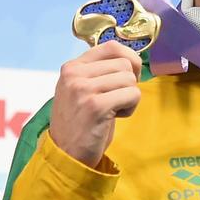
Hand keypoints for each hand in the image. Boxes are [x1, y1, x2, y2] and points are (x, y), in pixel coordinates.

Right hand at [49, 41, 141, 167]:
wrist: (67, 154)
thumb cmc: (81, 123)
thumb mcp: (82, 90)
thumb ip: (99, 72)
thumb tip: (131, 59)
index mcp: (72, 67)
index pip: (111, 46)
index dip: (128, 59)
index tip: (126, 78)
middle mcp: (75, 74)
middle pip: (124, 64)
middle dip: (129, 83)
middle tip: (116, 100)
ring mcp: (83, 89)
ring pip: (130, 79)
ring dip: (129, 97)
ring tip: (114, 110)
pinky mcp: (95, 106)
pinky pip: (132, 95)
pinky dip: (131, 108)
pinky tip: (115, 117)